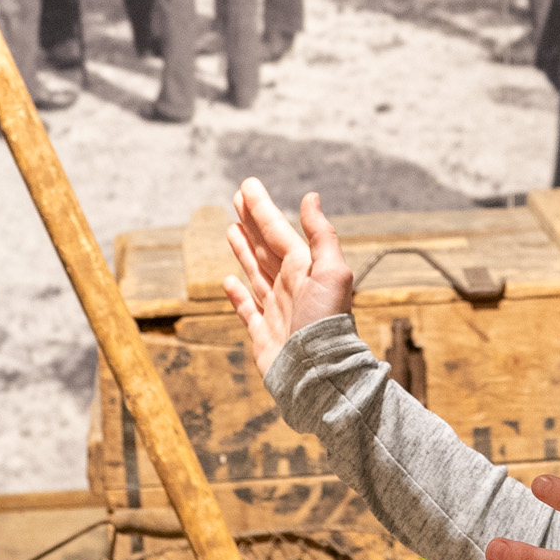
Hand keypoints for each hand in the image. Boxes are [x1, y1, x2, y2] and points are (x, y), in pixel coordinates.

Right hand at [221, 178, 353, 354]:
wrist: (317, 373)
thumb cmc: (325, 323)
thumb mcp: (331, 272)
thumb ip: (321, 235)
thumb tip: (311, 197)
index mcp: (304, 270)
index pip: (277, 232)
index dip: (262, 208)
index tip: (247, 186)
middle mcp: (290, 287)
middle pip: (265, 247)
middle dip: (251, 222)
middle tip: (236, 198)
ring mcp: (275, 310)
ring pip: (255, 273)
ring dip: (243, 250)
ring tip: (231, 229)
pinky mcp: (263, 334)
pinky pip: (246, 309)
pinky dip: (237, 294)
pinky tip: (228, 279)